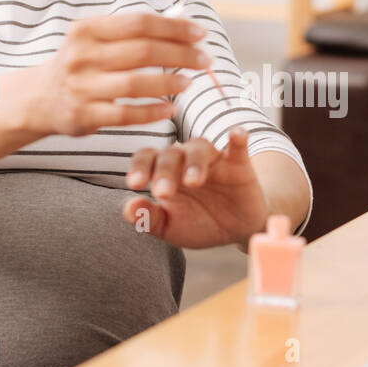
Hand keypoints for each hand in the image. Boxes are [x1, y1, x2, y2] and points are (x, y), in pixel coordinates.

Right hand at [20, 12, 212, 137]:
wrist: (39, 98)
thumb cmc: (81, 64)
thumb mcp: (96, 40)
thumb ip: (134, 32)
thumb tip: (182, 22)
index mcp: (87, 29)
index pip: (139, 23)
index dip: (174, 27)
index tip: (199, 33)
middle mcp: (82, 56)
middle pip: (142, 51)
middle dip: (180, 54)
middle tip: (204, 59)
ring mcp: (82, 87)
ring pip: (135, 84)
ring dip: (169, 83)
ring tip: (189, 83)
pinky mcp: (84, 115)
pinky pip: (126, 114)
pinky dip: (152, 112)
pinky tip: (170, 109)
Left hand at [120, 128, 270, 248]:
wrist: (235, 231)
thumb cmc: (198, 224)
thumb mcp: (170, 227)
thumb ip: (148, 218)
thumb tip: (128, 209)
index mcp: (164, 171)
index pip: (147, 157)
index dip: (140, 167)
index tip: (134, 184)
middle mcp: (186, 159)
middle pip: (171, 153)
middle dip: (165, 171)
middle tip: (163, 192)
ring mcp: (213, 160)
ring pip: (200, 148)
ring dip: (195, 162)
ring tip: (193, 181)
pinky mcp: (239, 165)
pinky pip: (238, 146)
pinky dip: (237, 139)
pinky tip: (236, 135)